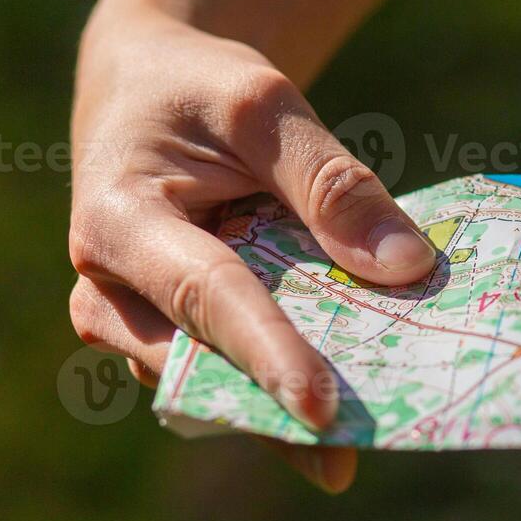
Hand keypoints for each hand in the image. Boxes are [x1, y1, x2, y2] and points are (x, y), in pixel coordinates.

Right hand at [67, 12, 436, 491]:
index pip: (206, 297)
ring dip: (293, 401)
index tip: (323, 410)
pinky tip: (362, 398)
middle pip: (212, 360)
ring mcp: (141, 326)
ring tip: (382, 422)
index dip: (269, 353)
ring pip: (223, 382)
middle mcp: (113, 294)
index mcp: (121, 223)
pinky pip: (235, 371)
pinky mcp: (178, 338)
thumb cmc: (198, 89)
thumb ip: (331, 183)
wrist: (147, 90)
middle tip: (378, 431)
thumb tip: (408, 267)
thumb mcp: (265, 106)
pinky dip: (293, 380)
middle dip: (289, 400)